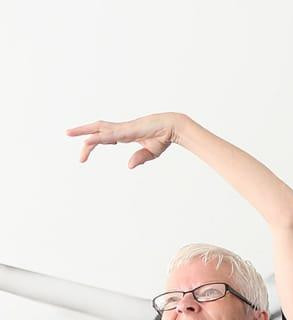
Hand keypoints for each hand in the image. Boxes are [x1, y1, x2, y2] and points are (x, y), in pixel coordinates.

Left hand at [66, 113, 185, 168]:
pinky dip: (95, 137)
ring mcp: (122, 129)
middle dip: (81, 132)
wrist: (172, 127)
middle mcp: (120, 129)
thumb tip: (128, 166)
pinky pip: (107, 135)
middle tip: (67, 134)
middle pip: (96, 130)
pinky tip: (86, 141)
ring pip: (97, 129)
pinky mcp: (125, 132)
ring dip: (82, 131)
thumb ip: (139, 158)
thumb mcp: (150, 152)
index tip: (86, 148)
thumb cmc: (163, 137)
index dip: (94, 141)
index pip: (104, 137)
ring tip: (68, 133)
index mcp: (124, 134)